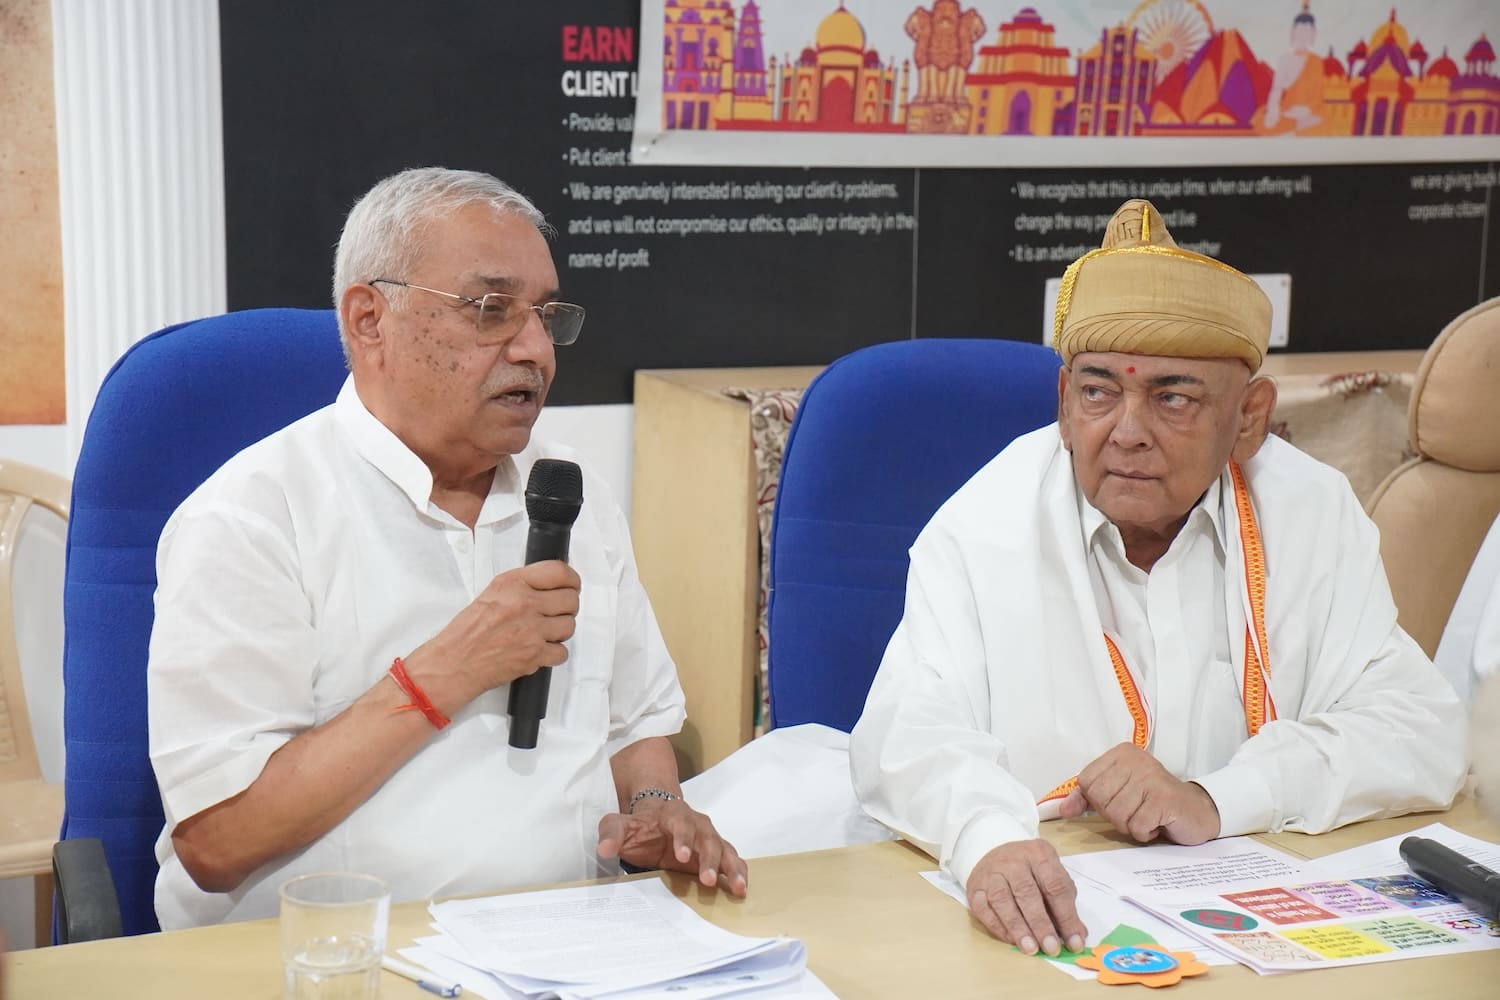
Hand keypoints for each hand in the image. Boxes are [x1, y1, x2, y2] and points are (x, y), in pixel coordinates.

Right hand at [406, 560, 580, 712]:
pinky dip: (554, 654)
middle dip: (567, 607)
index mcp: (512, 584)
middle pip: (571, 600)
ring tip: (544, 632)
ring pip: (569, 626)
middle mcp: (524, 603)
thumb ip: (522, 586)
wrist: (454, 663)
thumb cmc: (467, 633)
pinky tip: (540, 649)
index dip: (571, 580)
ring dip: (560, 630)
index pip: (559, 572)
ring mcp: (531, 630)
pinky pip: (562, 652)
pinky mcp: (534, 655)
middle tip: (557, 612)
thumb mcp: (491, 593)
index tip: (572, 585)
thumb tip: (550, 585)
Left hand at [597, 799, 747, 897]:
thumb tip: (604, 849)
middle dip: (709, 858)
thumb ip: (611, 834)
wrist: (655, 817)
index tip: (682, 857)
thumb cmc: (639, 826)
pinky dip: (738, 872)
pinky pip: (732, 859)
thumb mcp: (619, 824)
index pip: (679, 822)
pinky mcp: (715, 852)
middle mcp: (696, 823)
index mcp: (672, 814)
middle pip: (707, 837)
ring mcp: (708, 837)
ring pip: (724, 848)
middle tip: (708, 880)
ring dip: (731, 867)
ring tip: (738, 888)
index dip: (683, 838)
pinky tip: (742, 889)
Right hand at [967, 839, 1086, 955]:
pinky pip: (983, 908)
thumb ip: (1065, 905)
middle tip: (1051, 948)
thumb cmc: (1031, 871)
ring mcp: (991, 873)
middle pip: (1027, 892)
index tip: (1074, 942)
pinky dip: (998, 926)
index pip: (1055, 886)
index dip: (1067, 916)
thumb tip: (1077, 936)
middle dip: (1040, 923)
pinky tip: (1011, 940)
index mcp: (1039, 854)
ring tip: (1030, 948)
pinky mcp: (975, 886)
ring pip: (1002, 900)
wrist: (997, 853)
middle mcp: (1013, 861)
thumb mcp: (1053, 878)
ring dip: (1017, 927)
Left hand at [1058, 743, 1219, 844]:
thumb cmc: (1153, 802)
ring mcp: (1151, 778)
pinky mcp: (1163, 799)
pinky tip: (1158, 823)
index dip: (1098, 800)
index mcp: (1120, 753)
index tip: (1120, 799)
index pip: (1086, 782)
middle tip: (1136, 810)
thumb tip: (1063, 809)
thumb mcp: (1118, 793)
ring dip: (1131, 825)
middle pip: (1100, 799)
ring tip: (1147, 816)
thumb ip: (1088, 798)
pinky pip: (1136, 826)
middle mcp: (1136, 760)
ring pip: (1116, 815)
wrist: (1197, 811)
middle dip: (1115, 815)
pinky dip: (1145, 833)